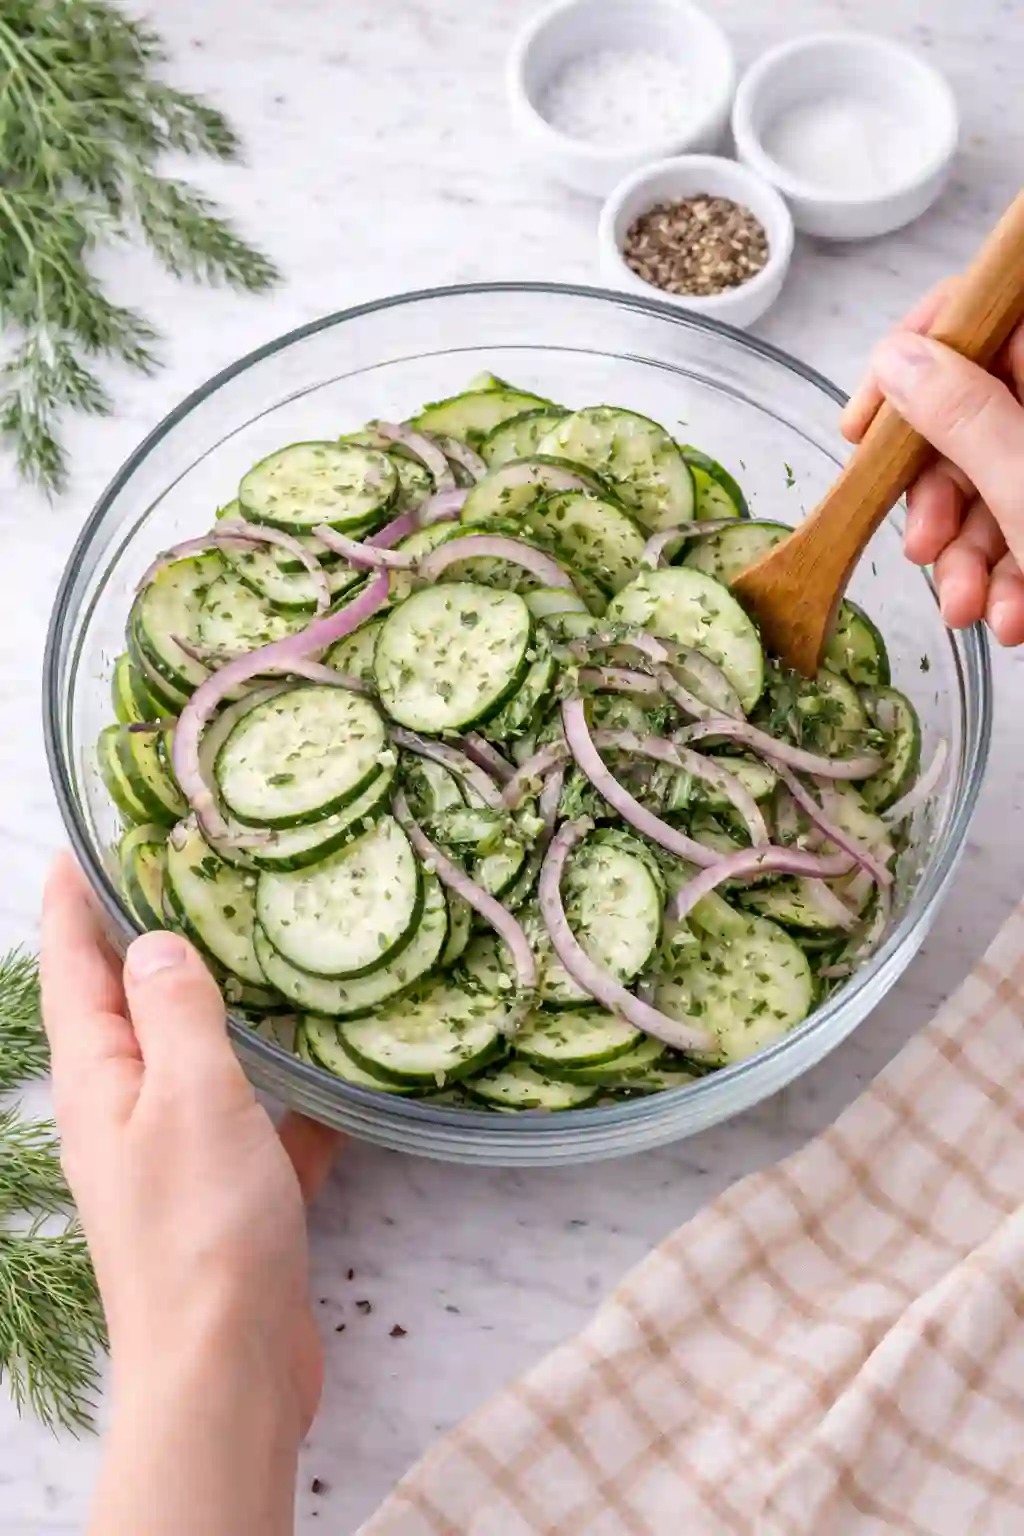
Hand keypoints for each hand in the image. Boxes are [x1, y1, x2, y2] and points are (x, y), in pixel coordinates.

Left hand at [41, 852, 340, 1535]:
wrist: (228, 1369)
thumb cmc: (200, 1230)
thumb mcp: (188, 1095)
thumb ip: (174, 1010)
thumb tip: (158, 941)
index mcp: (99, 1079)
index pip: (74, 966)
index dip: (75, 899)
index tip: (83, 841)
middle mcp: (127, 1110)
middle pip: (130, 1005)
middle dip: (148, 937)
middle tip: (187, 873)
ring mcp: (180, 1154)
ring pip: (200, 1057)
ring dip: (223, 1006)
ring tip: (266, 948)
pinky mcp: (233, 1194)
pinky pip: (262, 1122)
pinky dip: (292, 1093)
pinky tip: (341, 1070)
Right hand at [842, 279, 1023, 646]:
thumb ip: (964, 419)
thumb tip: (899, 360)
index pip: (981, 311)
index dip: (910, 362)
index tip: (864, 428)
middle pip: (980, 405)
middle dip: (942, 492)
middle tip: (923, 548)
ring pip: (1001, 474)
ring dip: (971, 550)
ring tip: (970, 606)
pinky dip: (1012, 569)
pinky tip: (1010, 614)